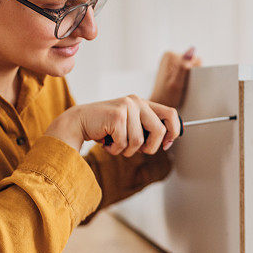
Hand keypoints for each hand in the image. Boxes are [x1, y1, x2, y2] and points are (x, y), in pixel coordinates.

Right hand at [44, 95, 181, 155]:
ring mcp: (127, 107)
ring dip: (127, 150)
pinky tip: (106, 142)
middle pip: (159, 131)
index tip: (165, 145)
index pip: (171, 114)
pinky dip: (115, 150)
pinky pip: (124, 144)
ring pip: (139, 142)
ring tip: (115, 143)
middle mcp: (137, 101)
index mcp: (143, 103)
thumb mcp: (130, 126)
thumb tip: (168, 141)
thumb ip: (147, 129)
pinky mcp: (117, 116)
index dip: (173, 132)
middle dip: (149, 148)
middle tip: (134, 149)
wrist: (78, 123)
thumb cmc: (106, 128)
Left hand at [149, 46, 202, 107]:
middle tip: (182, 85)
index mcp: (170, 55)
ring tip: (180, 86)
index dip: (195, 73)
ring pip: (191, 66)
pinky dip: (185, 78)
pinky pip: (186, 69)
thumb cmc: (167, 97)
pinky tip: (179, 85)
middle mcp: (169, 54)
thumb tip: (192, 49)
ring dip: (188, 77)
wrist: (159, 104)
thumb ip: (183, 66)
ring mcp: (171, 60)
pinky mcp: (173, 66)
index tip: (185, 81)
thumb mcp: (176, 83)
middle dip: (191, 74)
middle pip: (193, 62)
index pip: (196, 60)